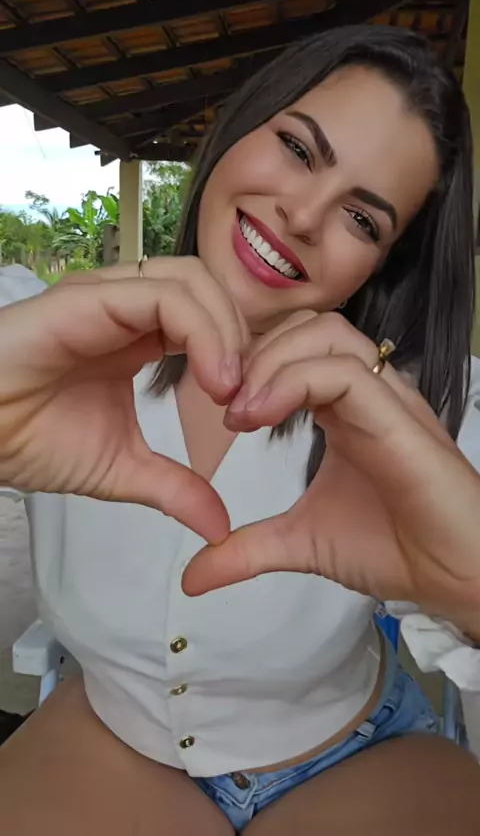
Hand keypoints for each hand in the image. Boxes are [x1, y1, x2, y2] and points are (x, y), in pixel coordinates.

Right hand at [0, 258, 247, 544]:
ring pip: (194, 281)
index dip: (242, 352)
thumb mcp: (122, 470)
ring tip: (229, 390)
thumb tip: (219, 528)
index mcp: (138, 335)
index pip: (210, 315)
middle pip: (210, 288)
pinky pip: (166, 297)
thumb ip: (174, 489)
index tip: (251, 408)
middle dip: (243, 337)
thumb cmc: (30, 439)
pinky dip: (204, 333)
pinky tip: (212, 380)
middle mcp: (127, 305)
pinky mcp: (90, 298)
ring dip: (228, 332)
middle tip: (249, 396)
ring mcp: (108, 296)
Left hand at [183, 312, 479, 620]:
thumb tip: (191, 577)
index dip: (251, 365)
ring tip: (239, 413)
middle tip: (222, 403)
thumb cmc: (394, 549)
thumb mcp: (300, 543)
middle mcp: (367, 391)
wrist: (456, 578)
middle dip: (255, 353)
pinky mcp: (399, 416)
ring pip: (326, 334)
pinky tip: (259, 419)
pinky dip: (292, 383)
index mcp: (345, 407)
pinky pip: (343, 373)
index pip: (296, 348)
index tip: (220, 412)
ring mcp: (386, 398)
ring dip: (270, 363)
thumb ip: (246, 550)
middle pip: (308, 326)